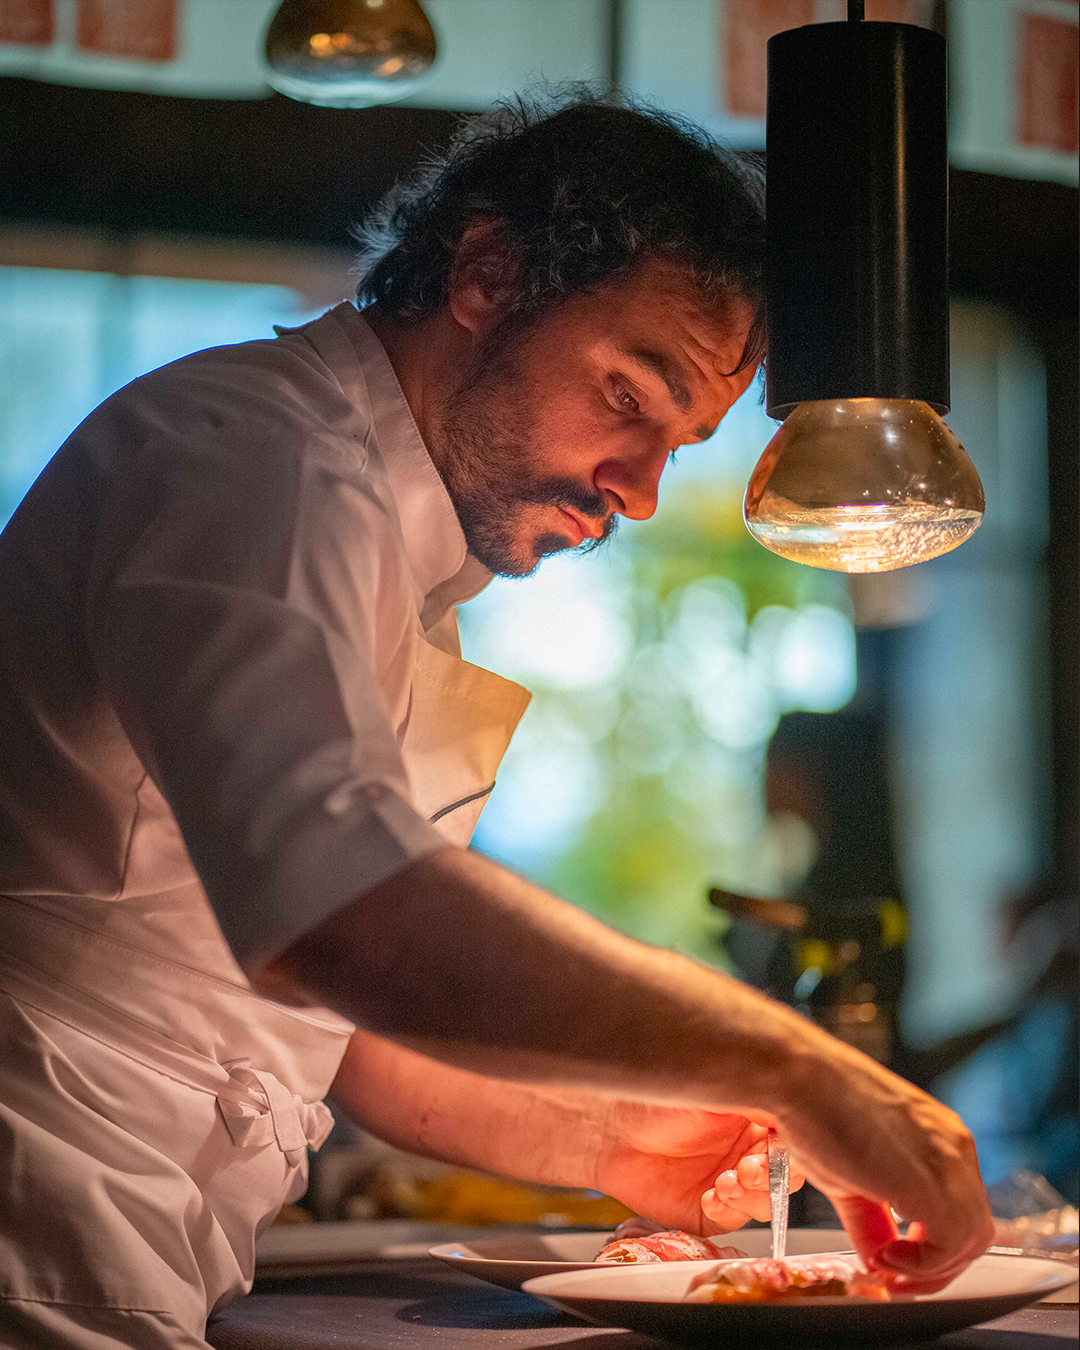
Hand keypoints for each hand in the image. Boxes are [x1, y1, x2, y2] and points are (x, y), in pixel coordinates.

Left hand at [593, 1101, 804, 1234]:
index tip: (781, 1144)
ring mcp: (730, 1177)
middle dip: (775, 1173)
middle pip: (791, 1171)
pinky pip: (736, 1218)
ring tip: (727, 1179)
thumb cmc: (657, 1092)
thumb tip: (799, 1109)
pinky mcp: (708, 1208)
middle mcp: (747, 1145)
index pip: (797, 1134)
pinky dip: (730, 1208)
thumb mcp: (718, 1086)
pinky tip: (712, 1193)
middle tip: (750, 1167)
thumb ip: (762, 1098)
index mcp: (756, 1110)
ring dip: (754, 1193)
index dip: (796, 1145)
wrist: (609, 1125)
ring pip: (769, 1198)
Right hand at [769, 1038, 994, 1288]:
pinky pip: (951, 1247)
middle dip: (935, 1265)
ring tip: (885, 1264)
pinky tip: (886, 1255)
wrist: (798, 1076)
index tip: (895, 1259)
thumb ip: (872, 1220)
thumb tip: (877, 1259)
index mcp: (942, 1137)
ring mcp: (951, 1165)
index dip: (931, 1245)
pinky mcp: (936, 1186)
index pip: (962, 1207)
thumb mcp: (850, 1173)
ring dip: (929, 1269)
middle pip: (973, 1229)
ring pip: (970, 1242)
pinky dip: (922, 1265)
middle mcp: (956, 1148)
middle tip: (895, 1275)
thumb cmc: (814, 1109)